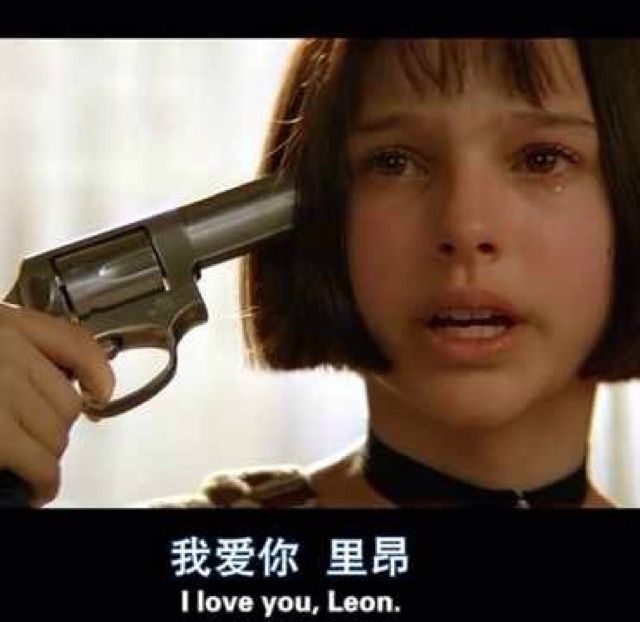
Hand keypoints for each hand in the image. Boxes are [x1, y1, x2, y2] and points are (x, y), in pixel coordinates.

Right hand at [0, 303, 113, 505]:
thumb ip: (14, 352)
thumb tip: (63, 383)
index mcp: (4, 322)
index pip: (76, 342)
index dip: (98, 373)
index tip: (100, 391)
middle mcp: (7, 348)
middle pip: (68, 399)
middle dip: (56, 428)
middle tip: (34, 441)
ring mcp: (0, 388)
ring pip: (58, 433)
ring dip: (47, 457)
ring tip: (28, 463)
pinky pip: (40, 464)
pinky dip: (43, 482)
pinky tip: (36, 487)